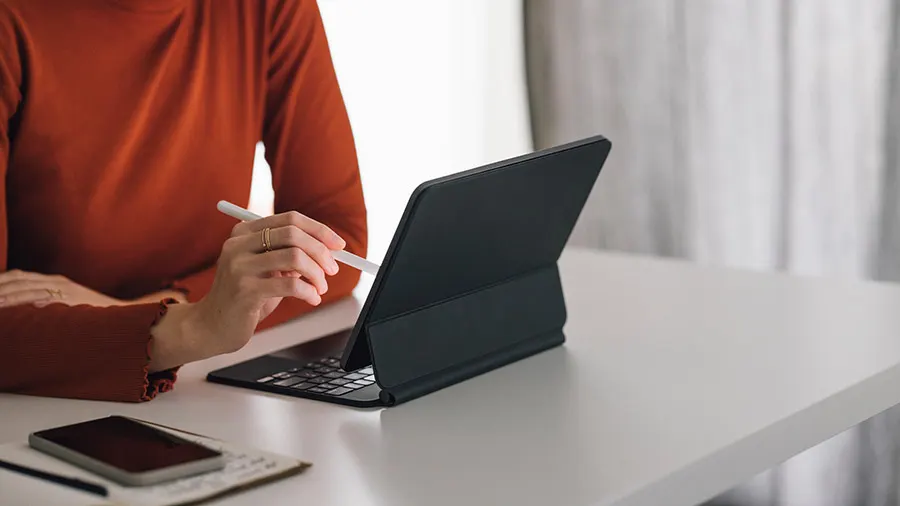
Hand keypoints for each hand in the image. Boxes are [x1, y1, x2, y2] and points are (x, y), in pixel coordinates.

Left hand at [0, 270, 124, 307]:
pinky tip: (15, 305)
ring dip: (8, 293)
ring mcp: (64, 289)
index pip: (21, 276)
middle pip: (20, 278)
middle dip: (1, 285)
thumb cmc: (95, 313)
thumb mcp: (69, 304)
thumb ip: (52, 302)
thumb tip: (34, 305)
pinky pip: (44, 297)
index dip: (3, 280)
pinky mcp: (70, 298)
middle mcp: (58, 281)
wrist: (121, 313)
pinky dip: (26, 300)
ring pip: (28, 287)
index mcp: (55, 281)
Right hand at [190, 210, 345, 355]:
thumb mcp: (266, 270)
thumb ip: (289, 256)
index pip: (290, 219)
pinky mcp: (244, 290)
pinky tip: (312, 299)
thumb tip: (328, 250)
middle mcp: (238, 244)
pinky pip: (290, 285)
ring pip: (294, 257)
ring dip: (316, 273)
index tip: (338, 245)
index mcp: (244, 233)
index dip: (319, 230)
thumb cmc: (244, 297)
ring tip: (320, 288)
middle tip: (332, 269)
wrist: (211, 326)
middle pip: (293, 234)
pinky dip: (309, 292)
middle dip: (321, 252)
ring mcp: (239, 266)